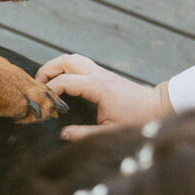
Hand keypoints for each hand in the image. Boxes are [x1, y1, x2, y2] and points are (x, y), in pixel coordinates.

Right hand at [34, 54, 172, 140]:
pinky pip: (79, 63)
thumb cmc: (137, 120)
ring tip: (44, 81)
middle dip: (47, 70)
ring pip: (72, 58)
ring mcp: (101, 71)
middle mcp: (98, 75)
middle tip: (35, 85)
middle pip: (66, 61)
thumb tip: (63, 135)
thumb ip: (84, 134)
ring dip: (56, 66)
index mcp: (99, 88)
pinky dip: (65, 68)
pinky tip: (60, 80)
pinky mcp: (103, 74)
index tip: (42, 103)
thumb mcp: (110, 133)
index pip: (65, 82)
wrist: (158, 107)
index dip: (49, 91)